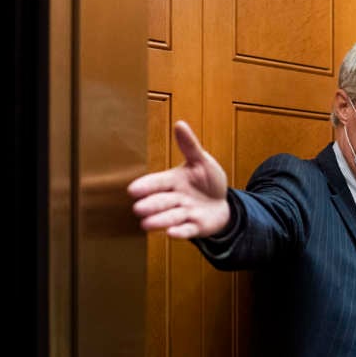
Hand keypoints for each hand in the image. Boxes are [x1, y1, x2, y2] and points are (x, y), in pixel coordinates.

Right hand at [128, 121, 230, 238]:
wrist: (223, 204)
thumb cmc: (208, 181)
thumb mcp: (201, 161)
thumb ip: (189, 145)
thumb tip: (180, 123)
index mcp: (174, 180)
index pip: (158, 182)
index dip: (147, 186)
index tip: (133, 190)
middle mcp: (176, 199)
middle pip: (161, 202)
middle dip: (151, 205)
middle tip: (138, 208)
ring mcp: (185, 214)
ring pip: (170, 217)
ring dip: (159, 220)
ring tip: (146, 224)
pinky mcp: (195, 227)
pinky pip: (187, 230)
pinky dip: (180, 232)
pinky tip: (171, 233)